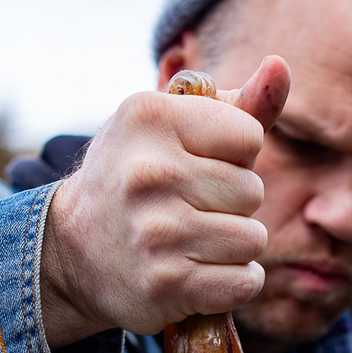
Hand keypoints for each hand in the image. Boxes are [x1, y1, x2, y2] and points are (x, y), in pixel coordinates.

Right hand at [40, 57, 290, 346]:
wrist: (71, 252)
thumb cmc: (135, 179)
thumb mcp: (170, 127)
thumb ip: (235, 103)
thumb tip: (280, 66)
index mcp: (150, 117)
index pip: (249, 138)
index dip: (233, 158)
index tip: (196, 167)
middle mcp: (150, 172)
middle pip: (253, 191)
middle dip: (232, 205)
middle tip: (188, 210)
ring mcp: (157, 233)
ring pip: (253, 239)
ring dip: (234, 247)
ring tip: (193, 243)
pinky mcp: (166, 286)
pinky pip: (244, 282)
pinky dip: (233, 283)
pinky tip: (200, 274)